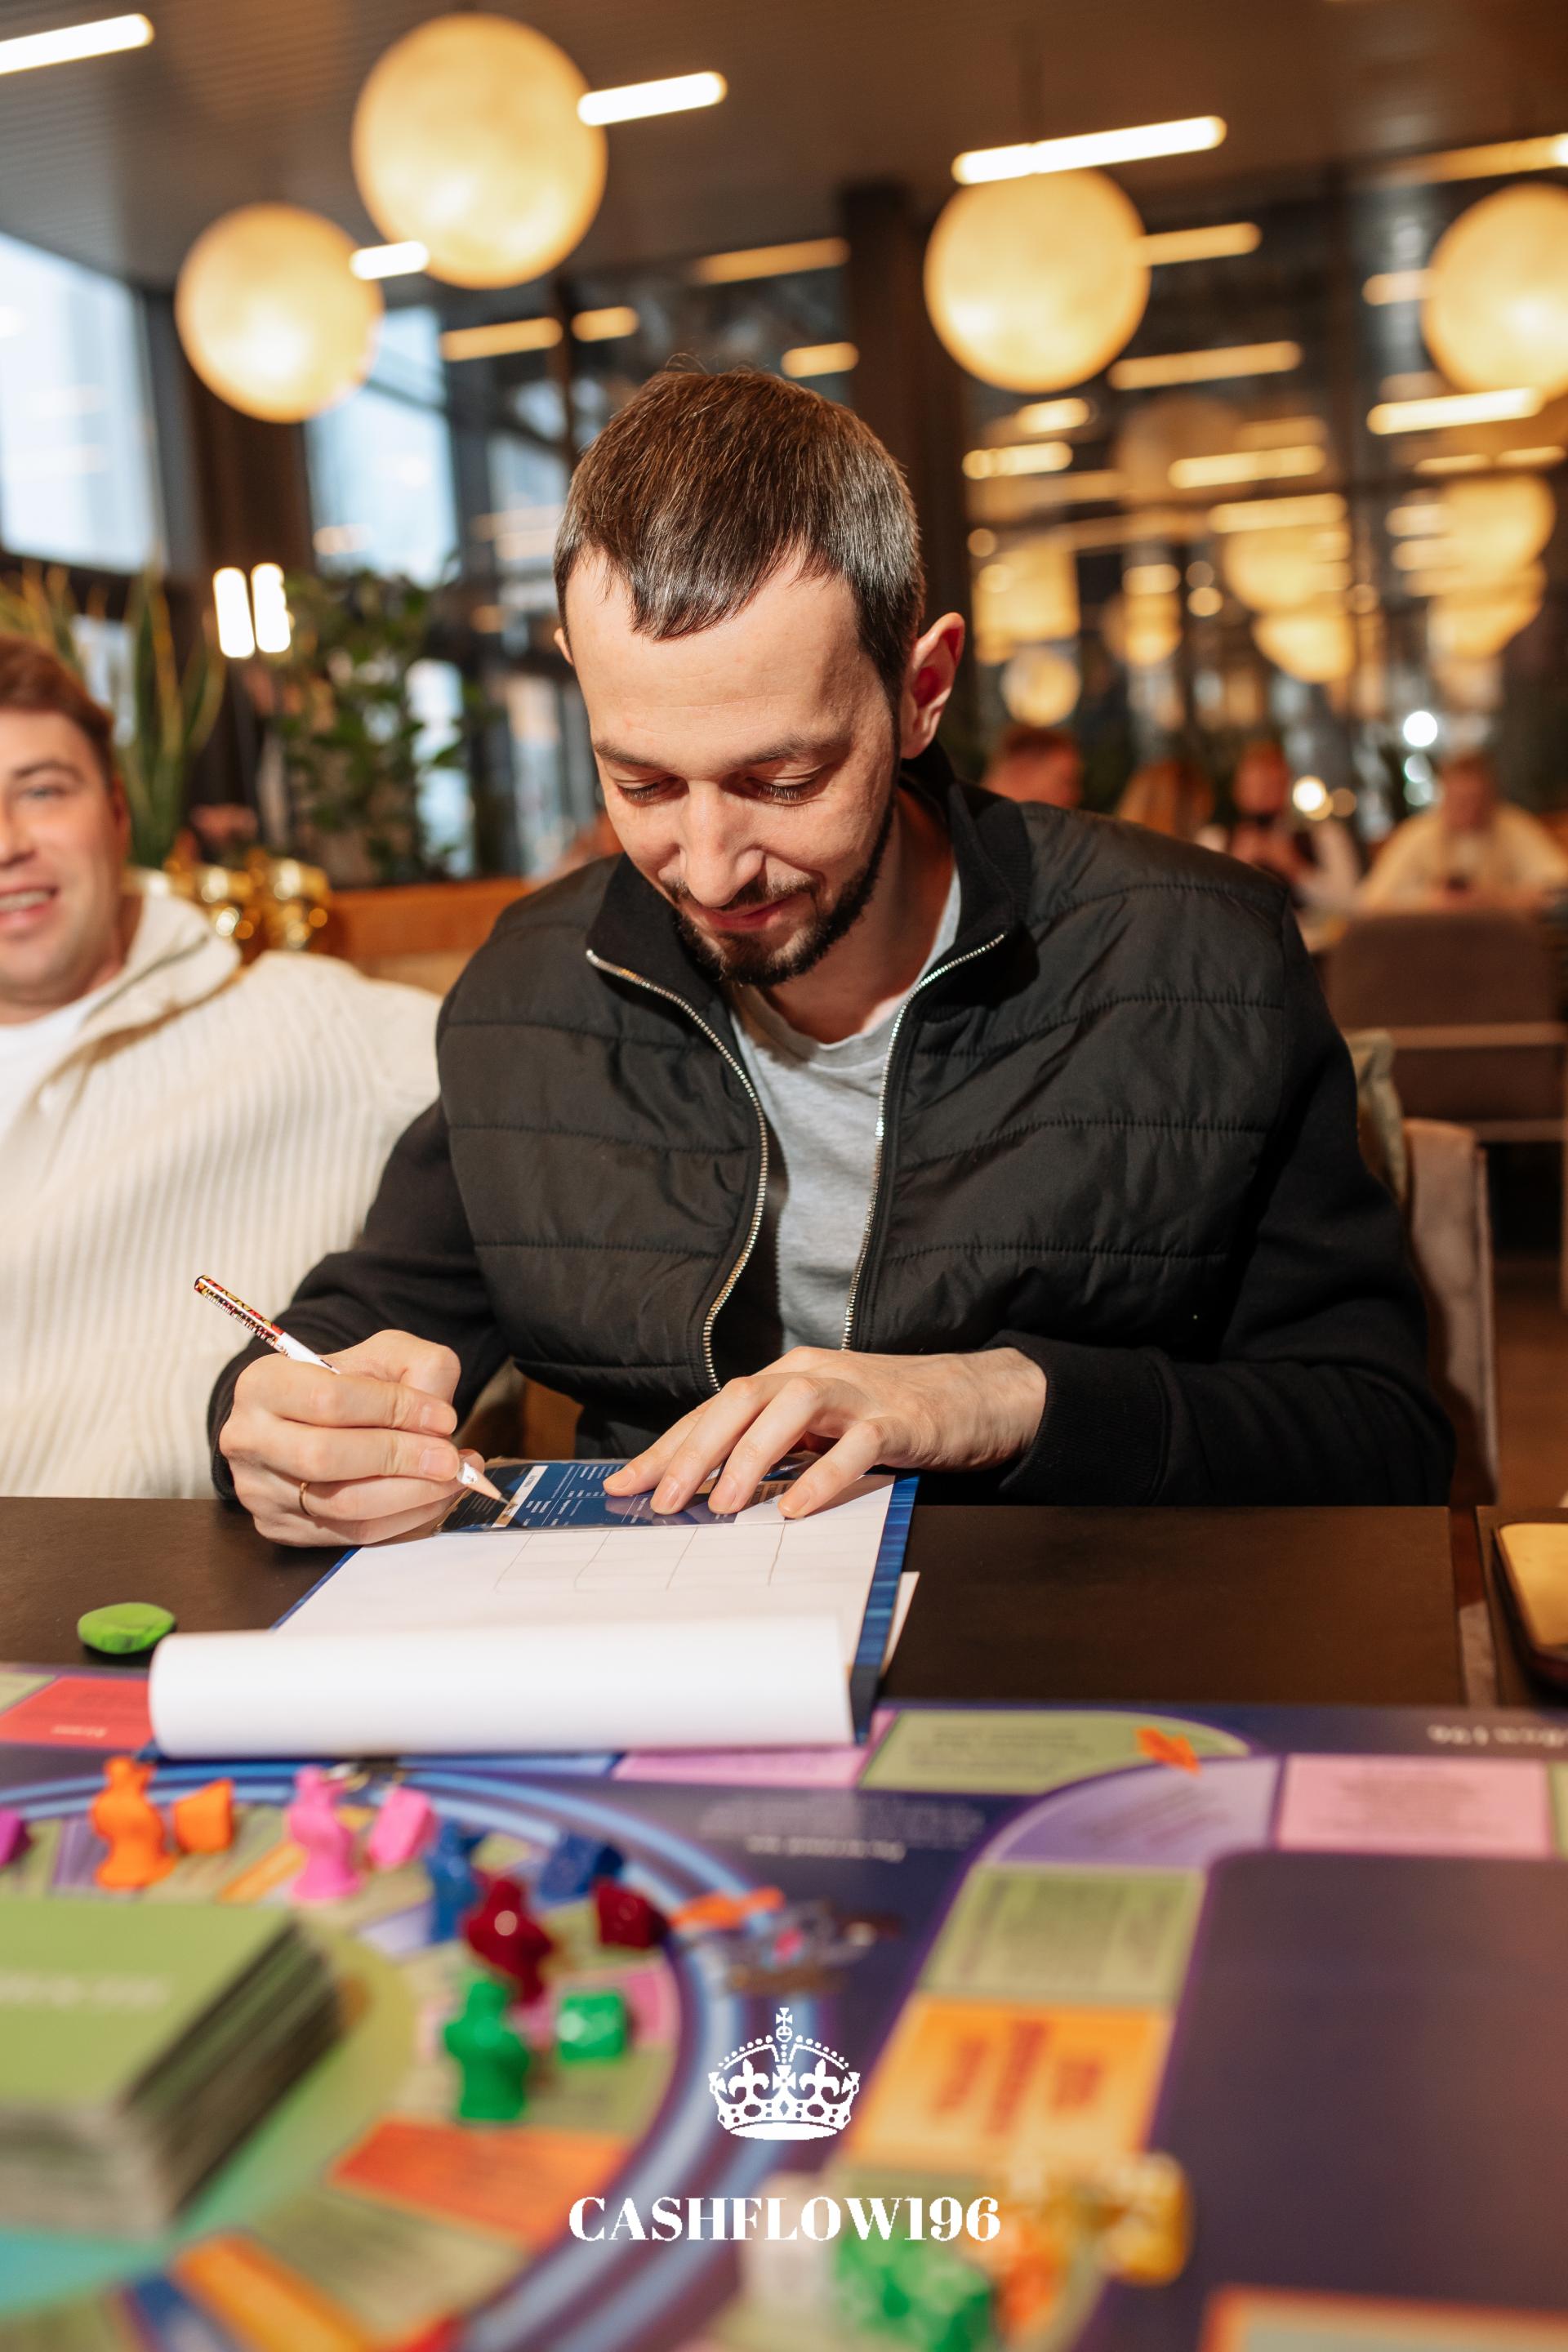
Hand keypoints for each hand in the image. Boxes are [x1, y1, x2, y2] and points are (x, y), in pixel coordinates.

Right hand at [220, 1328, 479, 1547]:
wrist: (308, 1420)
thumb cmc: (349, 1384)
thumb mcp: (382, 1355)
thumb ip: (418, 1367)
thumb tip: (440, 1423)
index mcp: (263, 1383)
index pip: (330, 1400)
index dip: (394, 1410)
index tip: (444, 1418)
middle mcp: (248, 1438)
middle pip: (326, 1457)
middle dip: (401, 1458)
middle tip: (451, 1459)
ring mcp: (258, 1490)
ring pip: (341, 1505)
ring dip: (411, 1495)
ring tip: (451, 1478)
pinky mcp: (280, 1528)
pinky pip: (350, 1534)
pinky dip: (402, 1520)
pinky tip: (429, 1499)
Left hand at [603, 1346, 1047, 1520]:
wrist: (973, 1397)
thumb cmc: (887, 1416)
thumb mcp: (820, 1427)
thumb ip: (773, 1448)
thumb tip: (706, 1490)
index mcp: (788, 1377)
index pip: (714, 1410)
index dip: (667, 1446)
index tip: (625, 1485)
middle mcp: (814, 1375)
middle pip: (741, 1400)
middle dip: (695, 1451)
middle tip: (664, 1502)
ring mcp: (857, 1393)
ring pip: (791, 1411)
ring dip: (750, 1458)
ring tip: (722, 1506)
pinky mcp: (899, 1419)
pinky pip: (856, 1444)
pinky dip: (823, 1476)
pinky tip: (796, 1509)